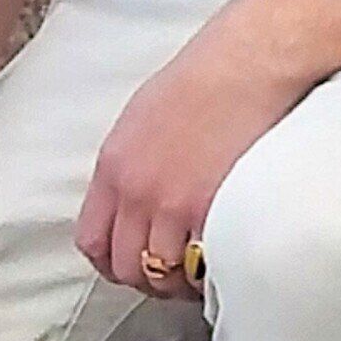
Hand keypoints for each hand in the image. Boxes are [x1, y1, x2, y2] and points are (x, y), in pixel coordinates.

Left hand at [74, 0, 306, 297]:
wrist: (249, 60)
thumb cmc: (204, 78)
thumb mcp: (142, 118)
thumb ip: (129, 167)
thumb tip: (132, 206)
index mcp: (113, 165)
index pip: (91, 242)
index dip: (112, 262)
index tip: (133, 263)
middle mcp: (135, 190)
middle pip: (125, 268)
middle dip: (148, 277)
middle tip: (174, 269)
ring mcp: (172, 205)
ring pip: (163, 277)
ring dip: (182, 280)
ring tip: (201, 266)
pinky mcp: (211, 211)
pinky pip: (201, 269)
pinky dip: (210, 273)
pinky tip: (222, 258)